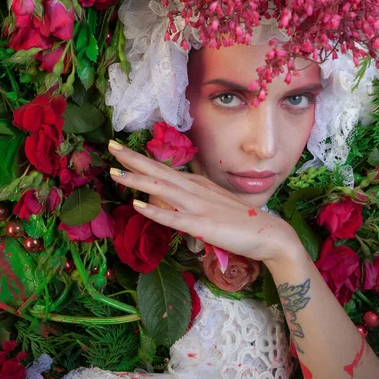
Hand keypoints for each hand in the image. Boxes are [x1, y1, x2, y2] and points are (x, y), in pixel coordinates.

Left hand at [107, 140, 301, 263]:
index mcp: (198, 185)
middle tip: (110, 145)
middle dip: (133, 159)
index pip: (165, 170)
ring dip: (136, 179)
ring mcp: (198, 206)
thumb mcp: (215, 204)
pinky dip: (153, 210)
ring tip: (114, 171)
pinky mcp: (202, 225)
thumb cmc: (242, 221)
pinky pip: (173, 217)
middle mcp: (196, 190)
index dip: (142, 160)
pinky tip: (135, 205)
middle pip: (159, 172)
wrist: (268, 233)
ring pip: (161, 189)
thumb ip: (196, 200)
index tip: (122, 151)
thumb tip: (176, 201)